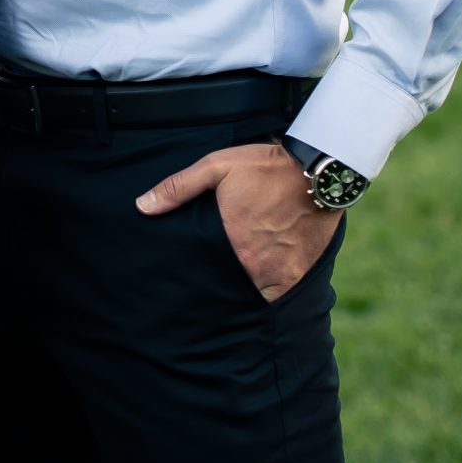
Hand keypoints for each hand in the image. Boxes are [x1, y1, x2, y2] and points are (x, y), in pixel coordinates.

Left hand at [137, 142, 338, 301]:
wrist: (319, 171)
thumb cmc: (265, 168)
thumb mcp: (216, 167)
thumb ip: (178, 188)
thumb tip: (142, 206)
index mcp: (230, 243)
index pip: (203, 272)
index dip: (195, 277)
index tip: (187, 280)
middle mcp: (253, 265)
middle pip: (228, 285)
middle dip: (218, 285)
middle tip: (208, 283)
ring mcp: (279, 273)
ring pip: (253, 293)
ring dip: (243, 291)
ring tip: (233, 287)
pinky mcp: (300, 274)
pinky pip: (279, 295)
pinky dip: (269, 294)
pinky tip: (260, 287)